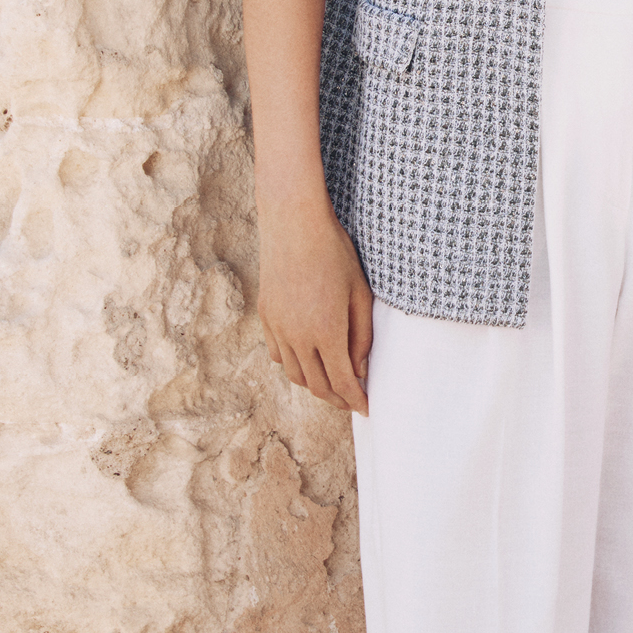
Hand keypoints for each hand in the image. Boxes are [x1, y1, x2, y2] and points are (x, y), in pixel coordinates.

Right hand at [257, 199, 373, 414]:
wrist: (294, 224)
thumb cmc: (335, 254)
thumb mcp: (360, 294)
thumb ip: (362, 336)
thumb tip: (360, 369)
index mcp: (326, 332)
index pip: (343, 381)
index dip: (356, 400)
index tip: (367, 408)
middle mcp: (298, 336)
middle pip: (317, 385)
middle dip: (337, 399)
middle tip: (352, 401)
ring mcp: (278, 327)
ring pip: (294, 374)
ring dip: (315, 386)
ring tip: (332, 385)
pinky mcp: (266, 316)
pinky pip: (278, 355)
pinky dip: (294, 366)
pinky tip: (306, 361)